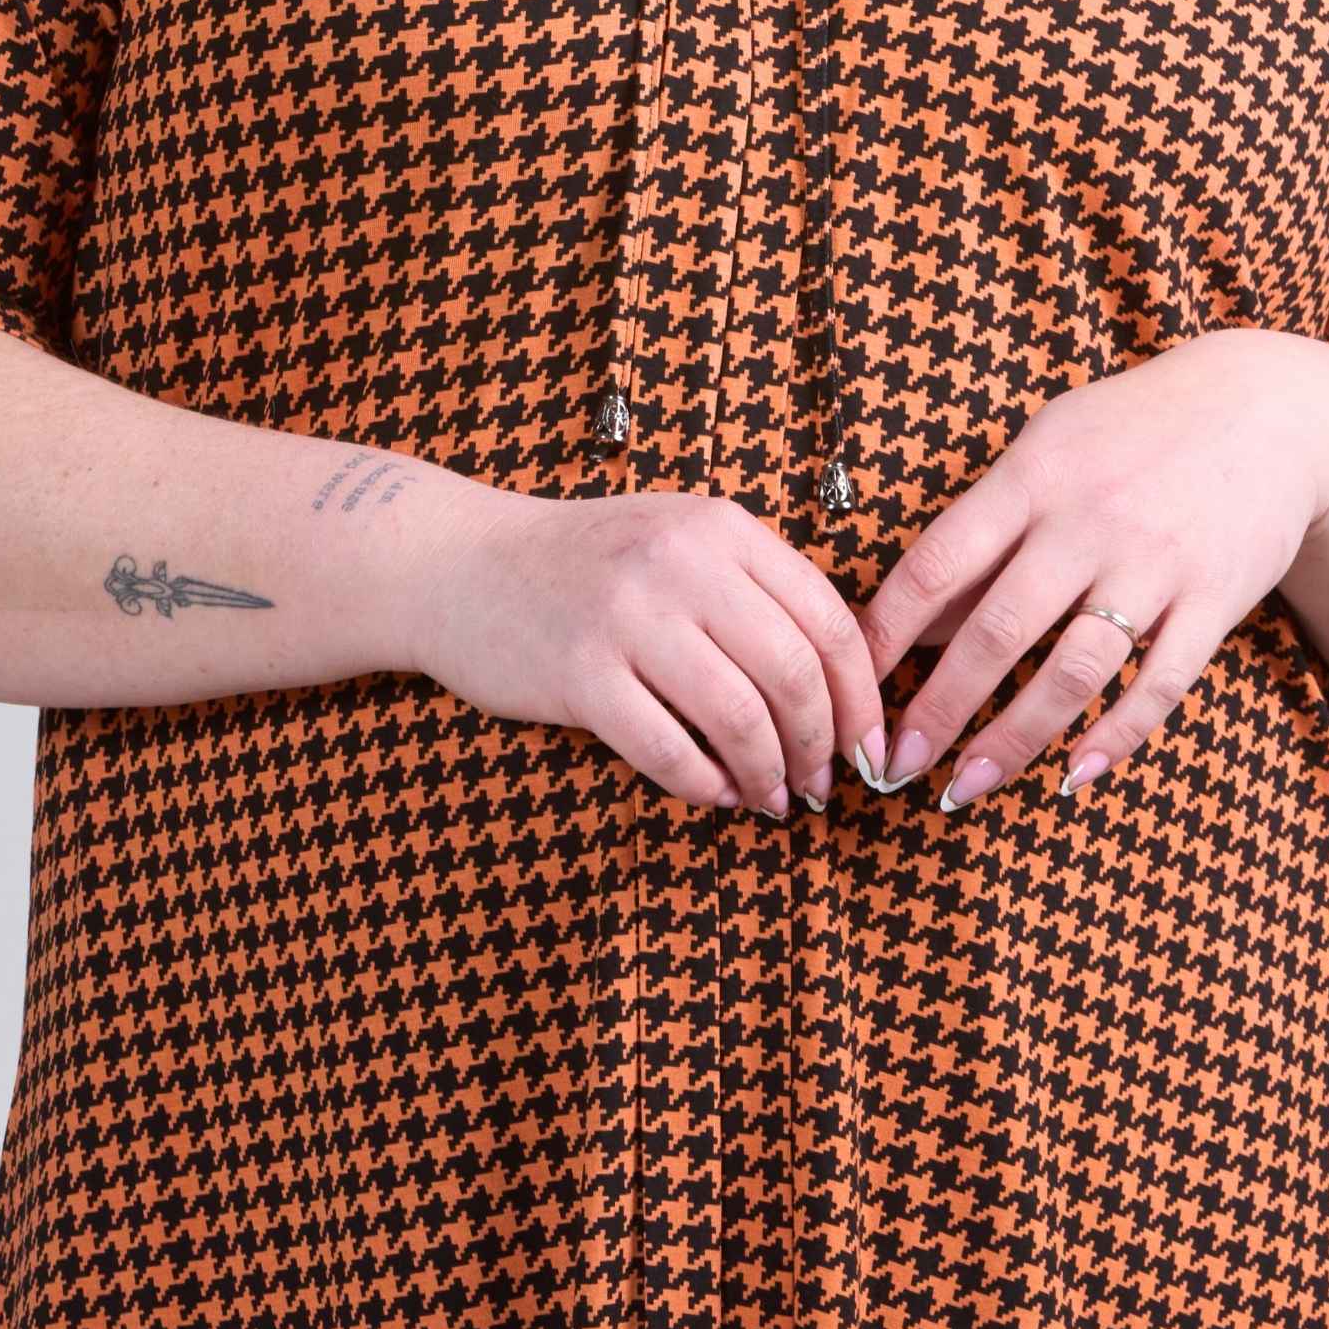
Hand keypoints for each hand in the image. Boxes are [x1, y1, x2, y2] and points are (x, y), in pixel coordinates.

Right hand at [415, 485, 891, 819]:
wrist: (459, 563)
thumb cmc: (585, 565)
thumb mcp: (679, 541)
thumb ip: (754, 588)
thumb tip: (844, 684)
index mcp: (721, 528)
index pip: (829, 620)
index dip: (861, 696)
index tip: (869, 744)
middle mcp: (681, 563)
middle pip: (795, 674)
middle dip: (822, 745)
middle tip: (821, 785)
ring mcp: (627, 617)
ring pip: (740, 718)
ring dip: (769, 774)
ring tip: (774, 800)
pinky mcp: (580, 674)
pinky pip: (668, 750)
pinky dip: (706, 785)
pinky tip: (717, 794)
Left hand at [850, 331, 1328, 807]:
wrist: (1266, 409)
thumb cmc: (1131, 433)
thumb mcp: (1048, 450)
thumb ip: (988, 532)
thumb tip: (925, 626)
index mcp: (1033, 478)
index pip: (939, 563)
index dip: (886, 633)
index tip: (853, 689)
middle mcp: (1089, 522)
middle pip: (999, 631)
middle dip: (940, 707)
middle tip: (897, 763)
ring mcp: (1156, 564)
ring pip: (1075, 670)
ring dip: (1015, 738)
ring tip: (968, 786)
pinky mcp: (1215, 600)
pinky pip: (1159, 684)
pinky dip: (1115, 737)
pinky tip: (1074, 775)